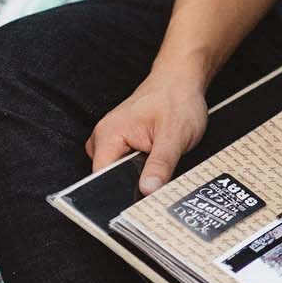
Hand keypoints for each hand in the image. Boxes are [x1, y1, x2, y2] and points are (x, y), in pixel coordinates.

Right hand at [86, 66, 210, 194]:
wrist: (180, 81)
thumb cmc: (177, 100)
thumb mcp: (174, 136)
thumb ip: (160, 165)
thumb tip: (148, 190)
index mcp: (108, 135)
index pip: (101, 178)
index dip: (118, 194)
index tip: (137, 201)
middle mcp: (103, 137)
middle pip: (107, 177)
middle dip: (131, 184)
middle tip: (155, 180)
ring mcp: (111, 139)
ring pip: (116, 172)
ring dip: (136, 175)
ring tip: (157, 164)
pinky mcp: (121, 141)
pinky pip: (123, 163)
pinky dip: (138, 167)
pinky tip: (154, 161)